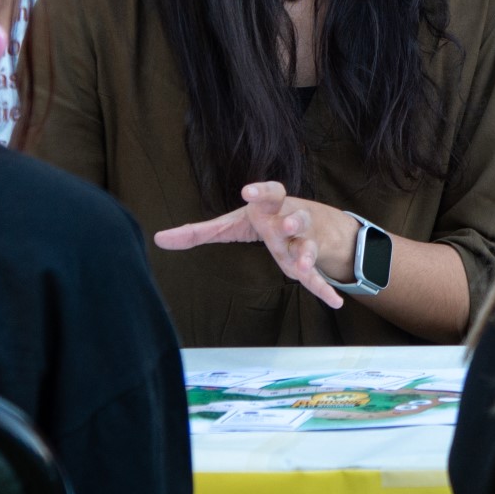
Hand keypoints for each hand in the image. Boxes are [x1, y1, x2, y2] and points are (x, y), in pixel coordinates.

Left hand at [155, 182, 359, 308]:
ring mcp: (303, 242)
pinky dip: (325, 289)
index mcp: (271, 207)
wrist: (312, 225)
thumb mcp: (233, 224)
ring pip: (307, 244)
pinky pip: (319, 277)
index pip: (270, 192)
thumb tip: (159, 239)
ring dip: (306, 254)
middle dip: (291, 220)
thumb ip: (198, 232)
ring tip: (302, 267)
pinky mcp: (310, 264)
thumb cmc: (264, 221)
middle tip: (285, 224)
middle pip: (295, 216)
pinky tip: (335, 302)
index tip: (247, 190)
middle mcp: (291, 220)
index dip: (260, 191)